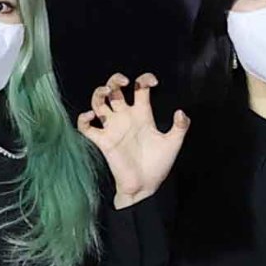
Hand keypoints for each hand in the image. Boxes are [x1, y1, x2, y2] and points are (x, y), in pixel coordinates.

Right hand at [79, 74, 188, 206]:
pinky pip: (86, 127)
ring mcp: (112, 128)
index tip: (153, 82)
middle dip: (115, 80)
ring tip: (107, 92)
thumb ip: (180, 127)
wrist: (145, 186)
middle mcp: (125, 117)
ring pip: (98, 103)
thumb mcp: (173, 143)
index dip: (144, 79)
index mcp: (142, 114)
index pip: (139, 88)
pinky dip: (84, 119)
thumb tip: (181, 112)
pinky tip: (92, 116)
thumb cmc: (158, 164)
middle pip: (114, 90)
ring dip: (98, 93)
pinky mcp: (103, 141)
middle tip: (123, 81)